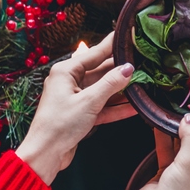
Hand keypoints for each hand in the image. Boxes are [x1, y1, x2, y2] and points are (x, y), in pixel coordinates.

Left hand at [14, 33, 135, 183]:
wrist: (45, 154)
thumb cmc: (59, 125)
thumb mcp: (89, 101)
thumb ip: (110, 84)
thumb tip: (128, 69)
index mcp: (65, 72)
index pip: (94, 53)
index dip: (112, 45)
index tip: (128, 35)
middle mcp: (69, 82)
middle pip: (100, 71)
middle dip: (121, 69)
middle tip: (143, 61)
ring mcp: (74, 99)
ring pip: (103, 90)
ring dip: (121, 90)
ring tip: (144, 83)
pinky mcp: (79, 114)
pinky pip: (101, 107)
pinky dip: (116, 107)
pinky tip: (135, 107)